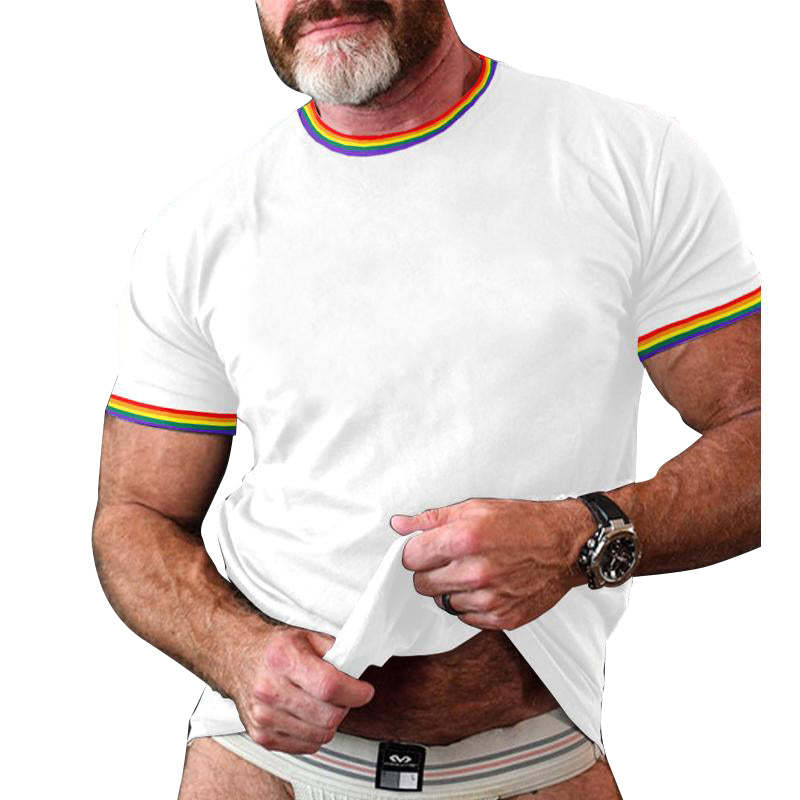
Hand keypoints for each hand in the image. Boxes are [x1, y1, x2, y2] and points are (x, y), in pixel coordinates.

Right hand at [230, 626, 375, 753]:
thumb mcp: (306, 636)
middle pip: (327, 715)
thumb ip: (335, 651)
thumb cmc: (273, 648)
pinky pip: (305, 746)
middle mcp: (270, 690)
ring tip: (324, 704)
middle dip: (344, 707)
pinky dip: (314, 734)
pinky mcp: (262, 735)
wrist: (238, 657)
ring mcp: (264, 716)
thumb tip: (358, 668)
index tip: (364, 691)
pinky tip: (309, 716)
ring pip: (320, 735)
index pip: (329, 686)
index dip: (354, 692)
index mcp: (283, 660)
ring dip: (330, 722)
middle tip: (343, 695)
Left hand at [390, 497, 592, 629]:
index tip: (426, 549)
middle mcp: (474, 573)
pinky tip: (486, 585)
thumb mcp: (475, 508)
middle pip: (422, 584)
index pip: (411, 558)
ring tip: (473, 569)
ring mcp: (488, 600)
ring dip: (451, 588)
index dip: (416, 552)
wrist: (565, 546)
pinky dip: (470, 603)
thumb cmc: (523, 523)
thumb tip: (400, 525)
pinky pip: (465, 617)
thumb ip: (432, 519)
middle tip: (451, 558)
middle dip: (430, 570)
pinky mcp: (500, 619)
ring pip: (442, 602)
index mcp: (464, 540)